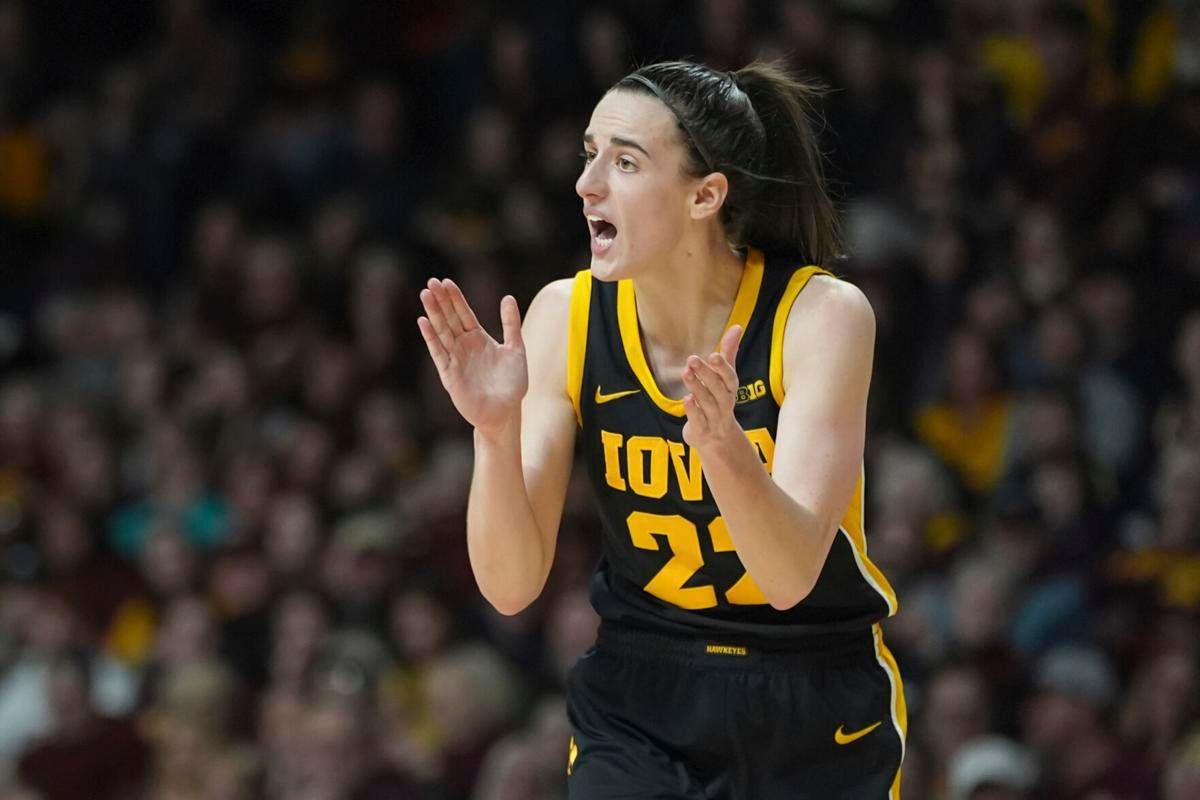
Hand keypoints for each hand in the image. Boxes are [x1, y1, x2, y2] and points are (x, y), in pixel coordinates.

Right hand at [417, 278, 527, 434]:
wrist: (505, 412)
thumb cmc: (512, 384)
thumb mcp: (516, 349)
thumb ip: (511, 324)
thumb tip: (508, 297)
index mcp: (479, 339)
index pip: (464, 313)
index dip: (455, 298)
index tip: (445, 281)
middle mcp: (464, 346)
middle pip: (450, 319)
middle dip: (441, 300)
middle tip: (431, 281)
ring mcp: (455, 359)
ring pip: (442, 332)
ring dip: (433, 314)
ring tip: (424, 294)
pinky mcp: (449, 374)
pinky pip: (438, 353)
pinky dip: (431, 338)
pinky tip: (423, 322)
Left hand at [681, 325, 742, 448]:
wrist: (718, 439)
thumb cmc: (720, 400)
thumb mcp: (725, 377)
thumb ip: (729, 352)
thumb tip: (737, 326)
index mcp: (730, 389)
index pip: (730, 378)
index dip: (723, 368)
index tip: (714, 355)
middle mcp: (724, 404)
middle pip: (718, 389)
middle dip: (706, 374)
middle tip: (692, 359)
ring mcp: (714, 418)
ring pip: (707, 403)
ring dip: (697, 388)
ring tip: (686, 373)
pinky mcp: (701, 430)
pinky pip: (699, 421)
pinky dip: (693, 411)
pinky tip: (686, 399)